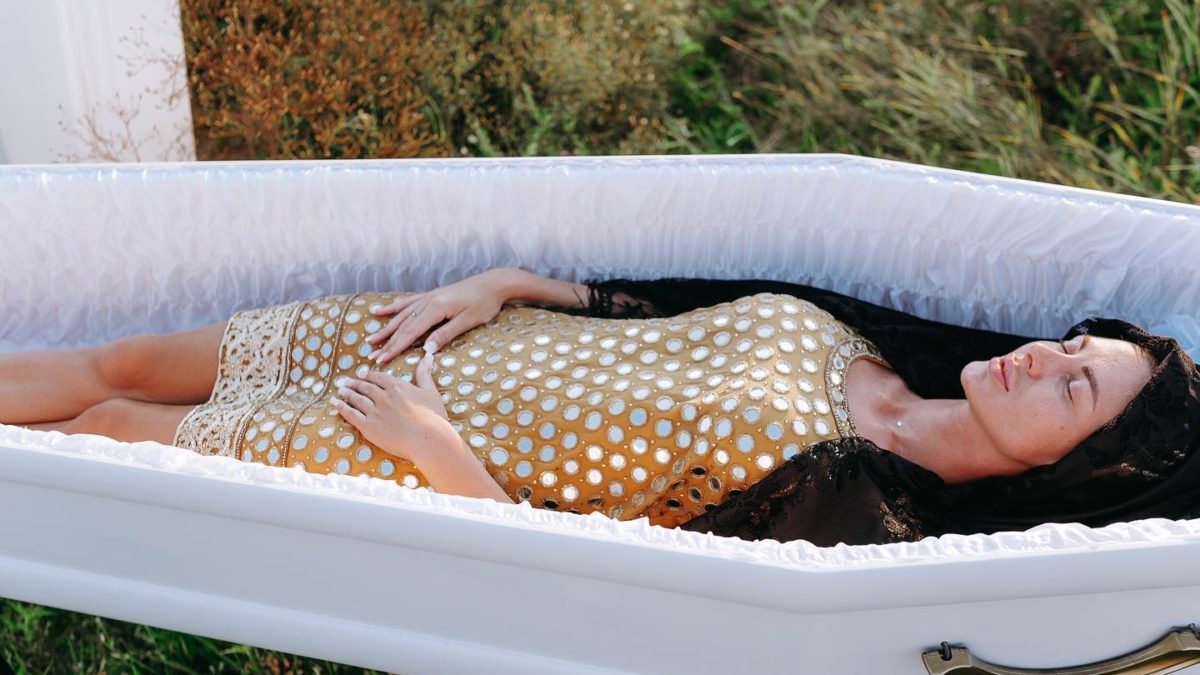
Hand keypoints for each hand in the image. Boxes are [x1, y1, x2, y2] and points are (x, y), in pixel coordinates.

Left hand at [330, 353, 456, 464]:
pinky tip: (335, 404)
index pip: (378, 378)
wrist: (427, 439)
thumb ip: (424, 373)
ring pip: (356, 399)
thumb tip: (427, 356)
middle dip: (354, 384)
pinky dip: (341, 408)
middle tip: (345, 382)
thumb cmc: (433, 417)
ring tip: (340, 390)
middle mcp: (383, 396)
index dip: (368, 376)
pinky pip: (351, 414)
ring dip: (347, 393)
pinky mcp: (368, 427)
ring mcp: (374, 411)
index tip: (362, 374)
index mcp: (397, 386)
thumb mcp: (430, 391)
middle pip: (365, 387)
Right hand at [365, 269, 511, 363]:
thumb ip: (445, 335)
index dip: (395, 347)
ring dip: (386, 328)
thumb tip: (425, 351)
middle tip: (372, 356)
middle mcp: (428, 301)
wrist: (494, 283)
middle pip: (403, 325)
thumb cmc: (484, 303)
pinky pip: (408, 303)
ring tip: (371, 339)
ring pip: (402, 315)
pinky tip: (380, 311)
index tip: (382, 359)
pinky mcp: (432, 295)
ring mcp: (428, 297)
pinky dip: (393, 308)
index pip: (410, 332)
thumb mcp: (467, 322)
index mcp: (436, 308)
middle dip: (387, 342)